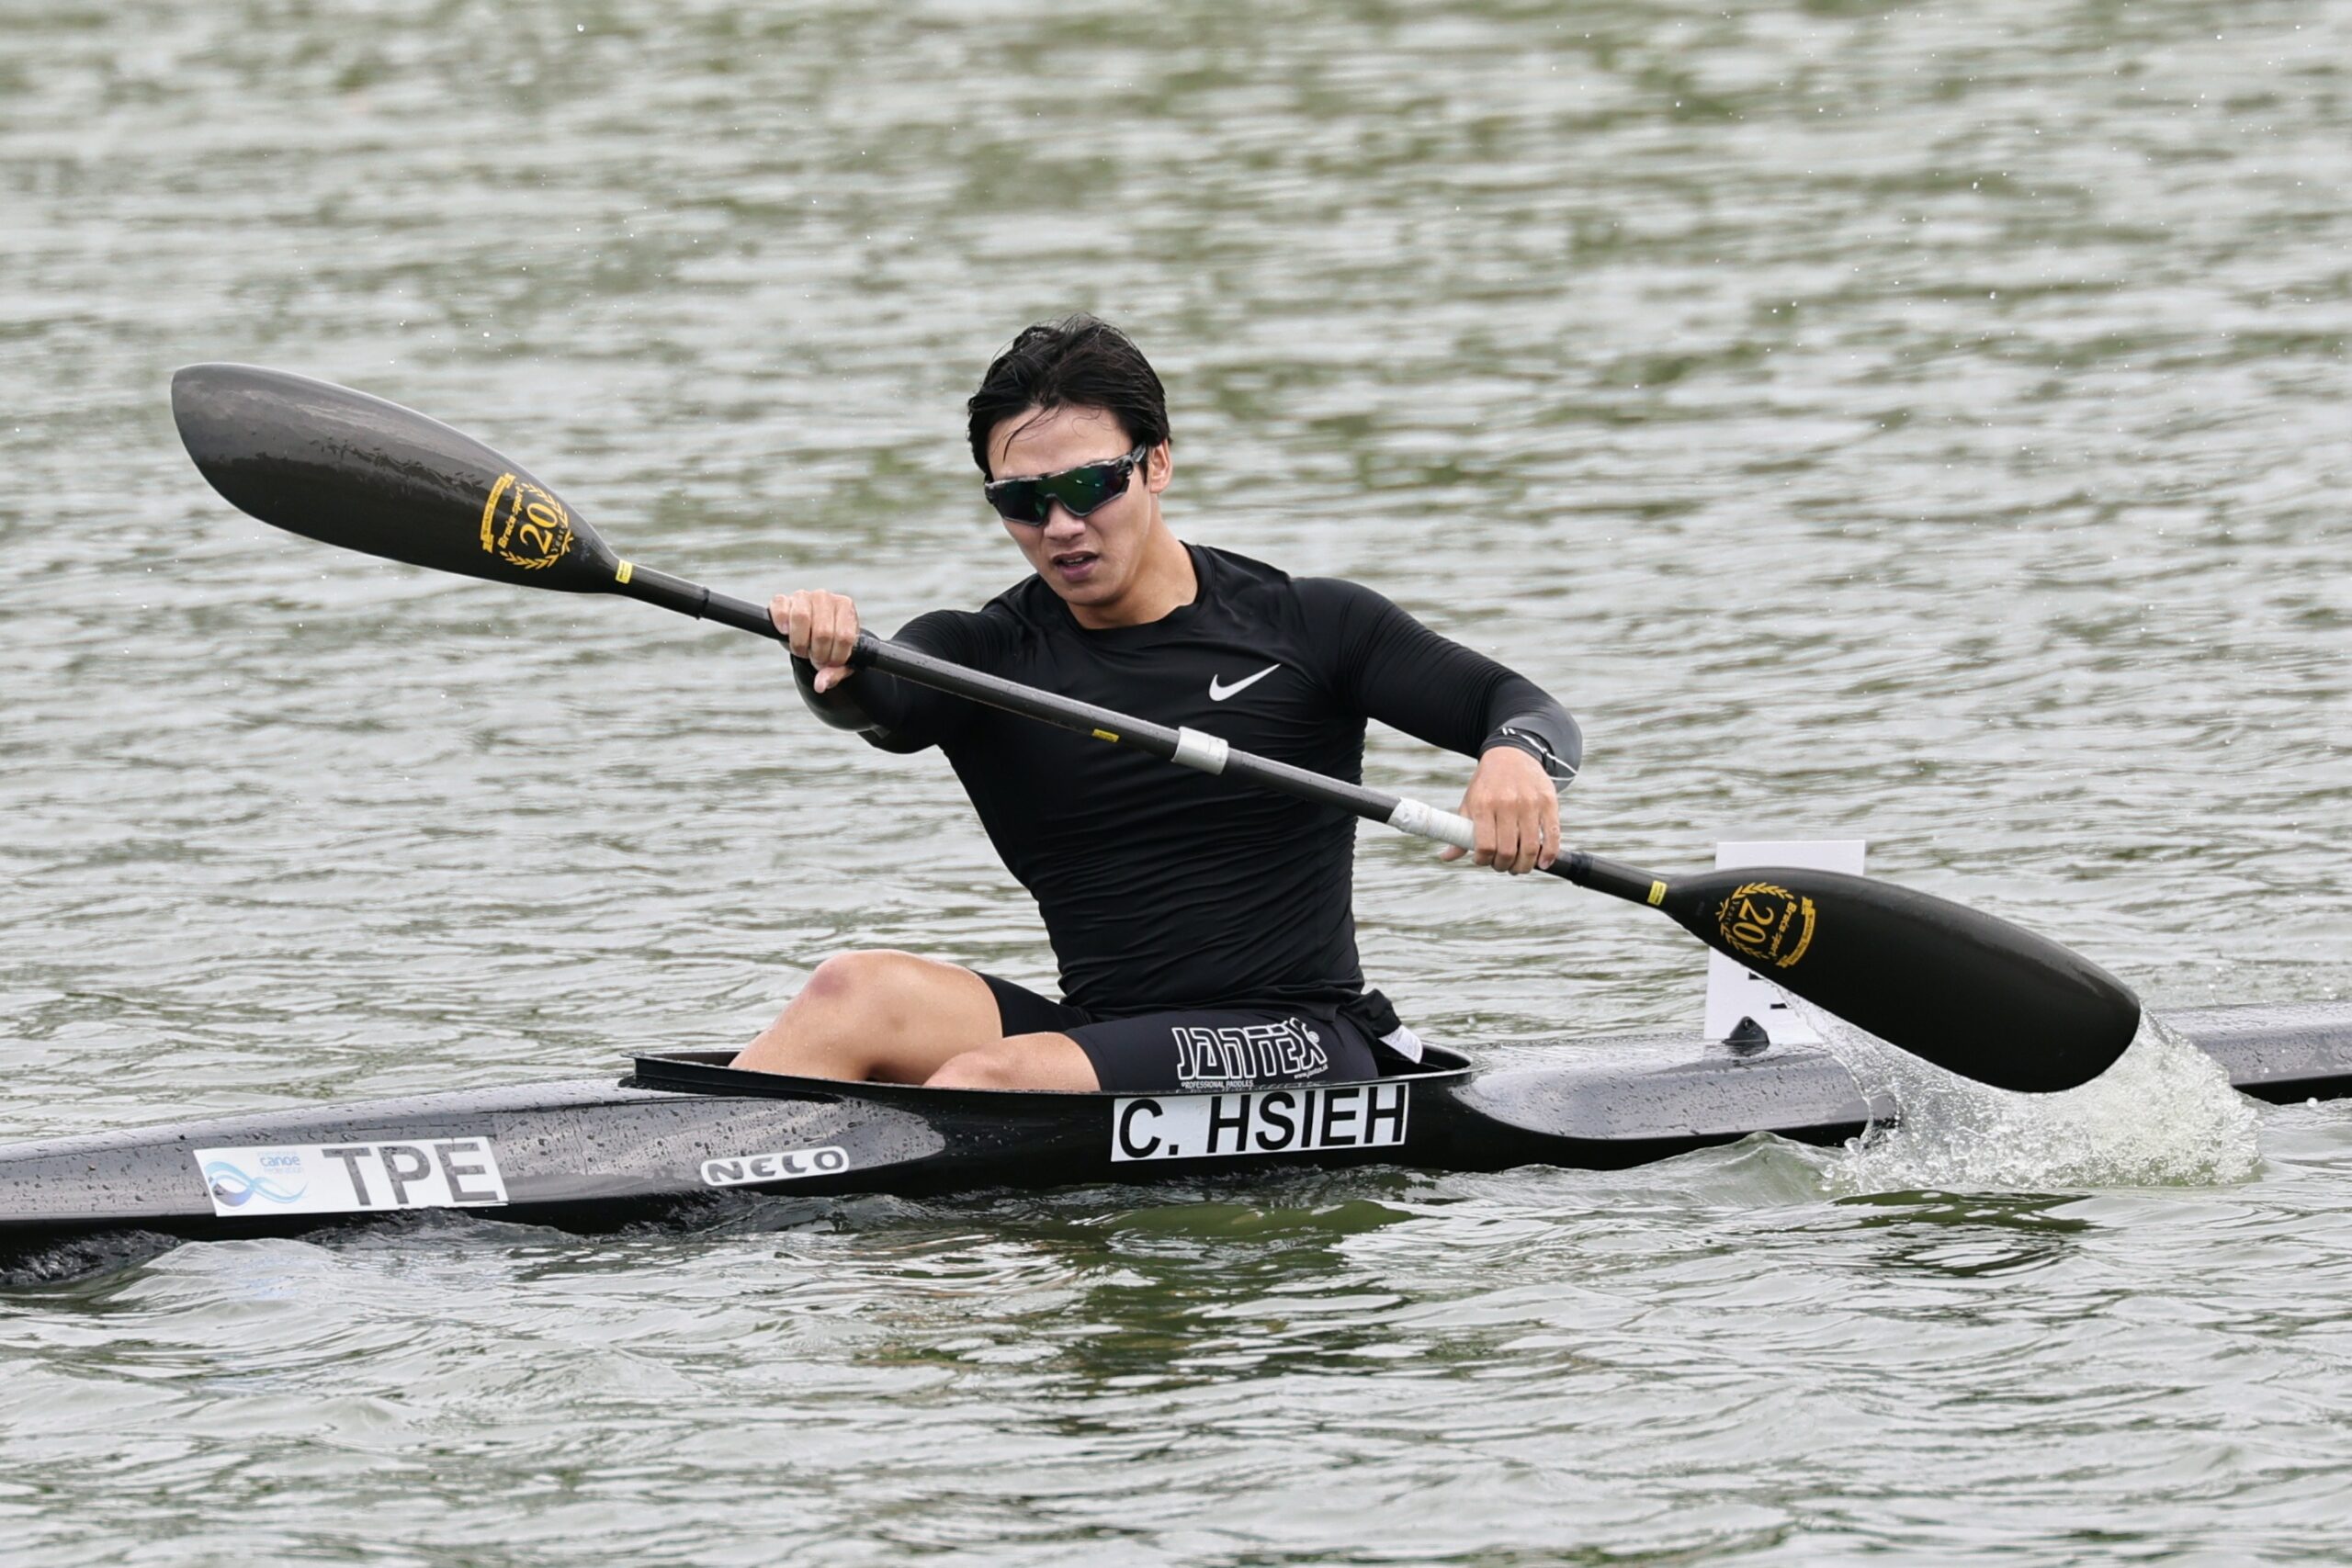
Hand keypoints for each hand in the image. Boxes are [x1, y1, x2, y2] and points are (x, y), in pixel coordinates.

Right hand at [770, 590, 859, 692]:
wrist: (813, 634)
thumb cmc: (830, 645)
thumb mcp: (839, 660)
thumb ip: (834, 673)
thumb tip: (820, 685)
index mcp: (845, 607)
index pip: (844, 637)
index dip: (835, 657)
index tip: (830, 663)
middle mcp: (825, 597)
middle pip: (823, 632)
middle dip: (818, 654)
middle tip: (815, 659)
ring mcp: (804, 596)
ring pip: (802, 617)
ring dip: (800, 643)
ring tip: (802, 650)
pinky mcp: (783, 600)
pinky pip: (780, 607)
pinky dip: (781, 622)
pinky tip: (785, 632)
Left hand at [1440, 745, 1560, 874]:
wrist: (1511, 754)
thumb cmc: (1487, 785)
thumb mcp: (1469, 803)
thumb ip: (1459, 831)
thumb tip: (1446, 857)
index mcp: (1483, 804)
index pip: (1485, 845)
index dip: (1483, 860)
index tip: (1483, 860)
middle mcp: (1507, 803)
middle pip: (1507, 850)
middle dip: (1504, 866)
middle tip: (1503, 866)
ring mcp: (1530, 803)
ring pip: (1530, 847)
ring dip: (1524, 865)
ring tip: (1519, 866)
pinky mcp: (1549, 802)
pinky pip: (1552, 835)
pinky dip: (1549, 854)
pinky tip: (1543, 862)